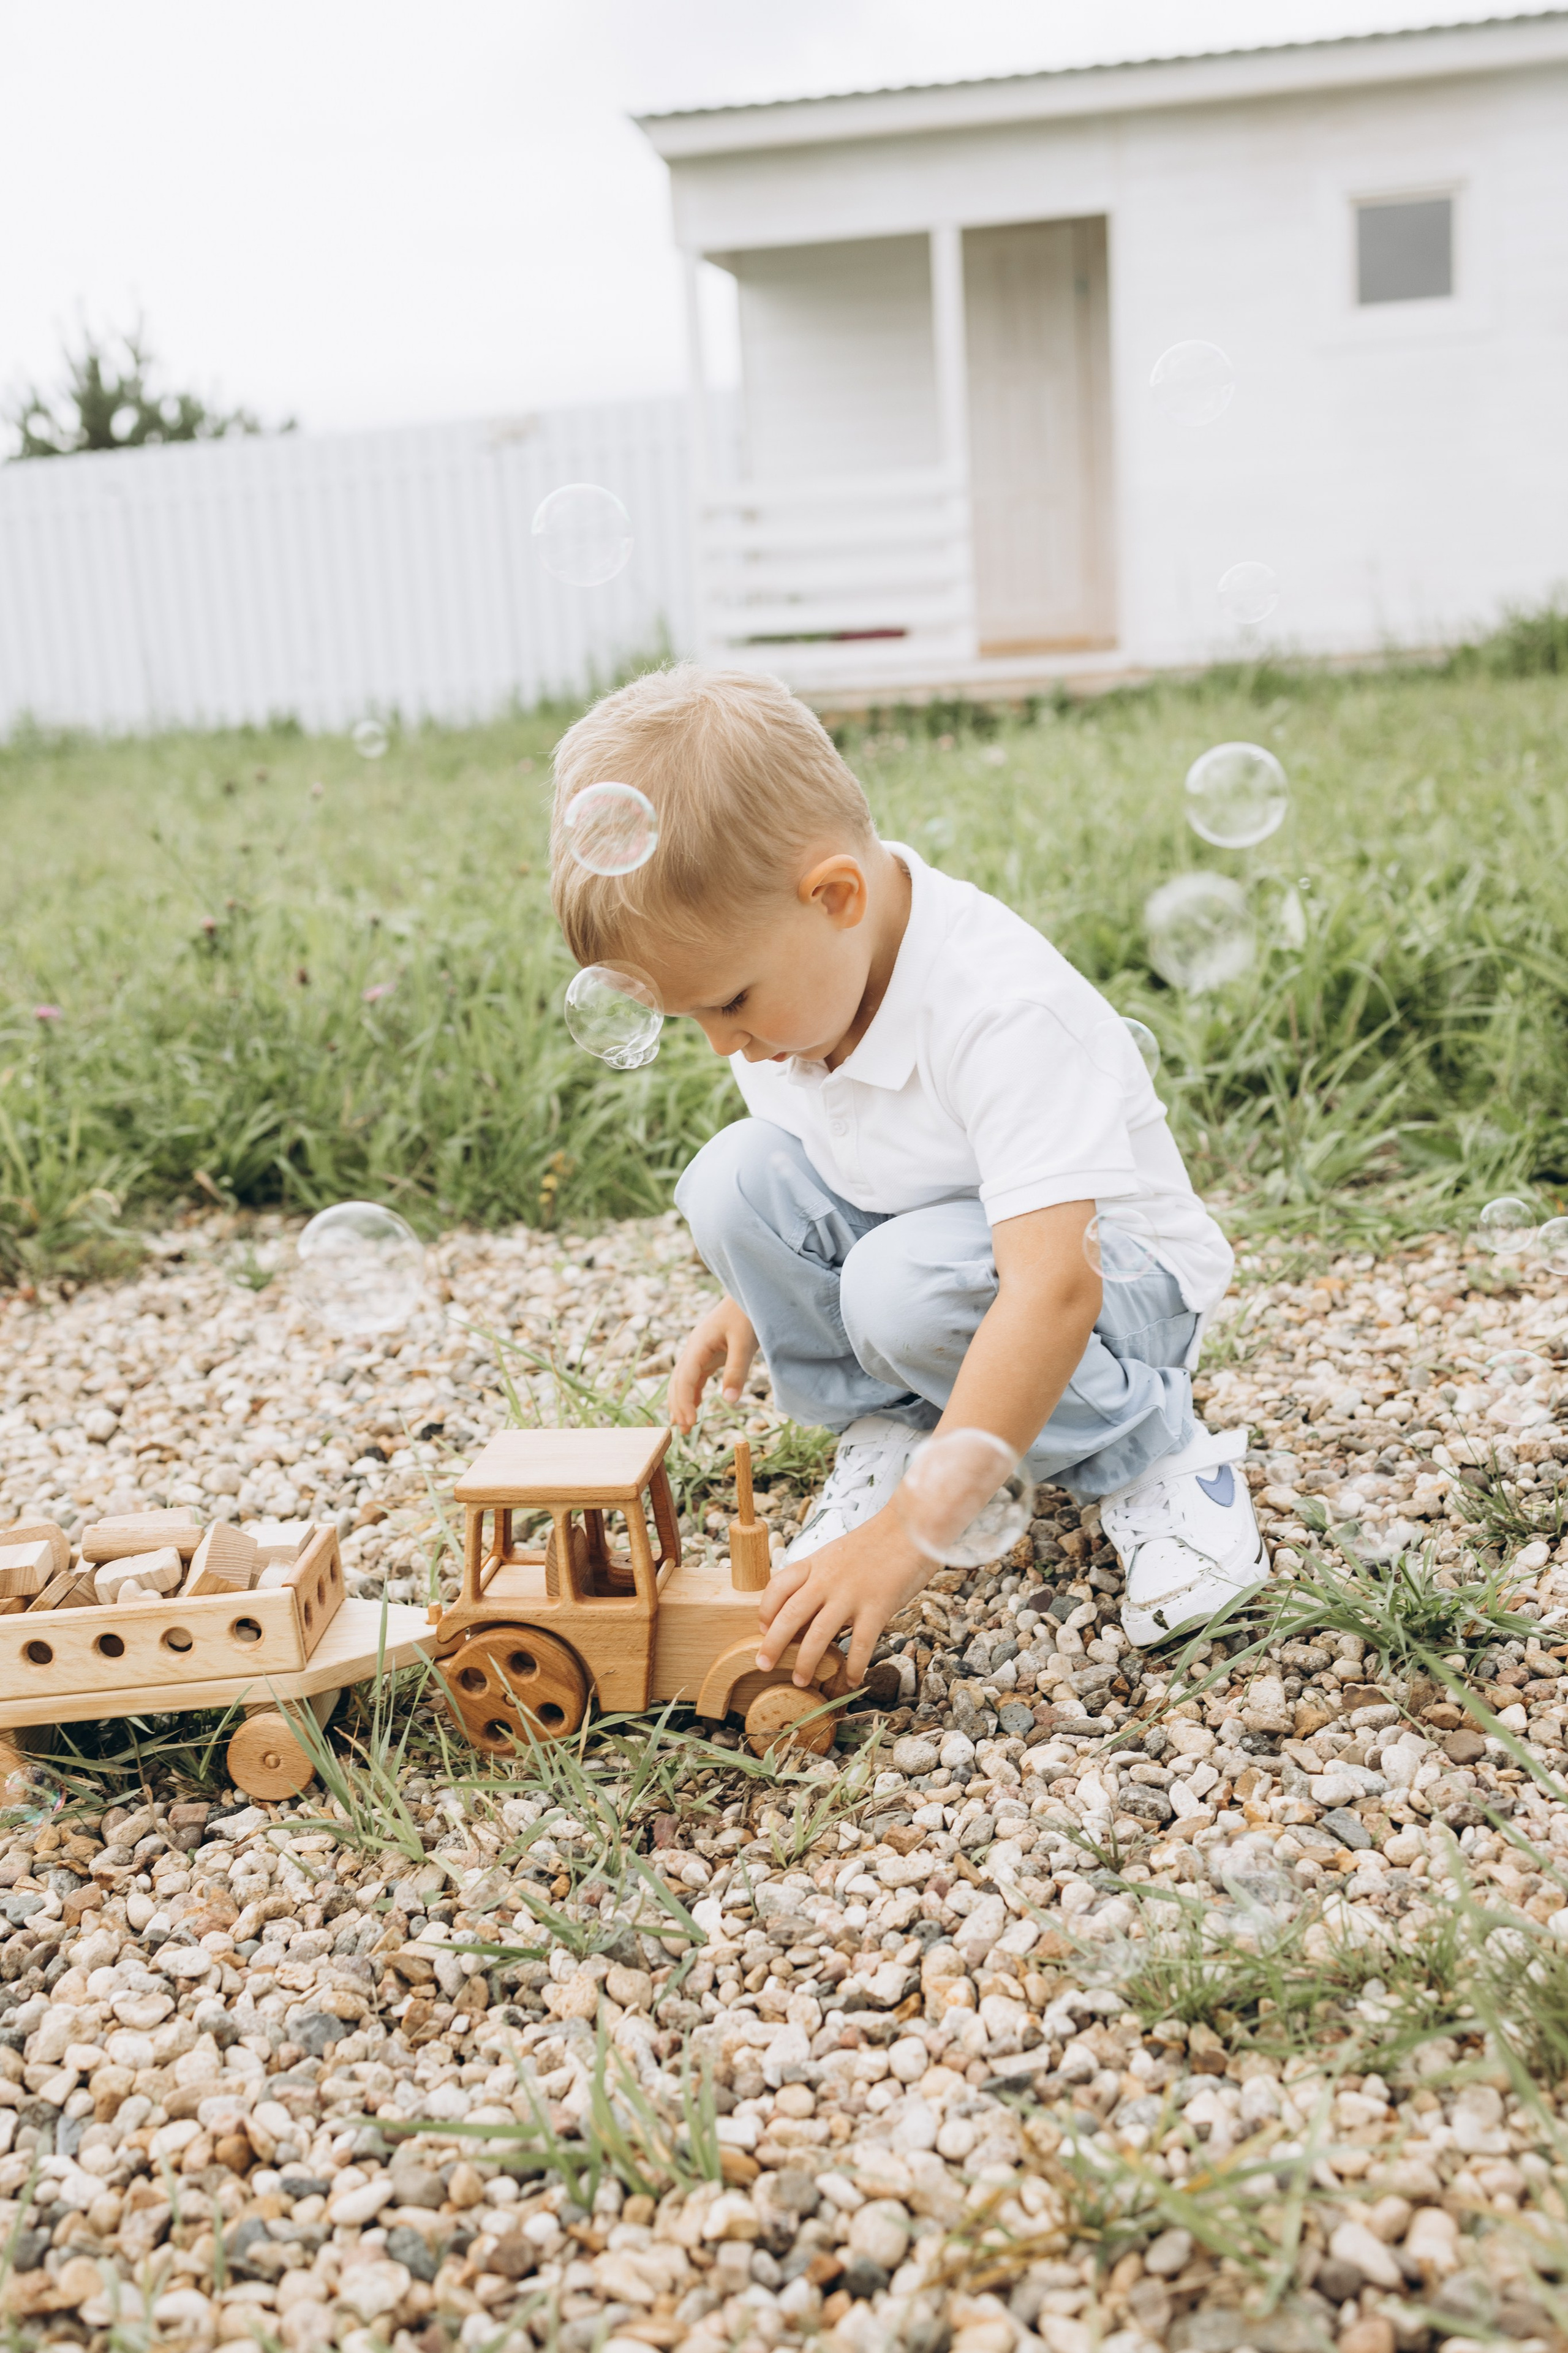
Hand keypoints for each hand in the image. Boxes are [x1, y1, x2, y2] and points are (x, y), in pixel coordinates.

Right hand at [668, 1295, 758, 1433]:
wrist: (752, 1293)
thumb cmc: (748, 1314)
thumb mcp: (745, 1343)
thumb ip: (736, 1371)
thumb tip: (729, 1402)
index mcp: (698, 1344)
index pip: (684, 1378)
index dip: (684, 1402)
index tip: (689, 1423)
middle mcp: (694, 1348)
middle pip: (678, 1380)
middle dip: (678, 1405)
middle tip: (683, 1431)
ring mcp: (700, 1350)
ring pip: (683, 1380)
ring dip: (681, 1401)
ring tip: (684, 1426)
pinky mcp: (709, 1353)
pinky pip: (695, 1376)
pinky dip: (691, 1393)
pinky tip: (693, 1410)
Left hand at [756, 1504, 927, 1688]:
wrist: (911, 1527)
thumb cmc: (877, 1542)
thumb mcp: (838, 1552)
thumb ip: (821, 1576)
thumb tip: (807, 1605)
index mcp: (815, 1563)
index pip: (778, 1587)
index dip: (765, 1610)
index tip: (763, 1628)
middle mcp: (827, 1580)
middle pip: (790, 1616)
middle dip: (773, 1644)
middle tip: (763, 1664)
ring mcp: (851, 1595)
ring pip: (818, 1636)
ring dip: (806, 1662)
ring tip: (800, 1681)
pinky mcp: (877, 1608)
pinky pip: (860, 1645)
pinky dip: (854, 1667)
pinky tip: (852, 1681)